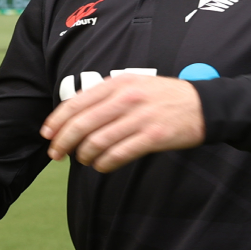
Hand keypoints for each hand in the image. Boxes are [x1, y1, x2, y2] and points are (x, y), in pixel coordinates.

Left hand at [40, 73, 204, 172]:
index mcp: (117, 83)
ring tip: (83, 159)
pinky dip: (104, 163)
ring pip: (98, 141)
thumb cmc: (162, 96)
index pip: (77, 103)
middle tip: (56, 154)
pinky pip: (119, 154)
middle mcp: (126, 98)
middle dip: (63, 142)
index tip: (47, 134)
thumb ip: (105, 96)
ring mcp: (140, 118)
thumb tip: (74, 117)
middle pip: (82, 124)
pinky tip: (101, 166)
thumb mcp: (133, 84)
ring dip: (84, 155)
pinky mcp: (153, 137)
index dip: (57, 121)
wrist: (203, 104)